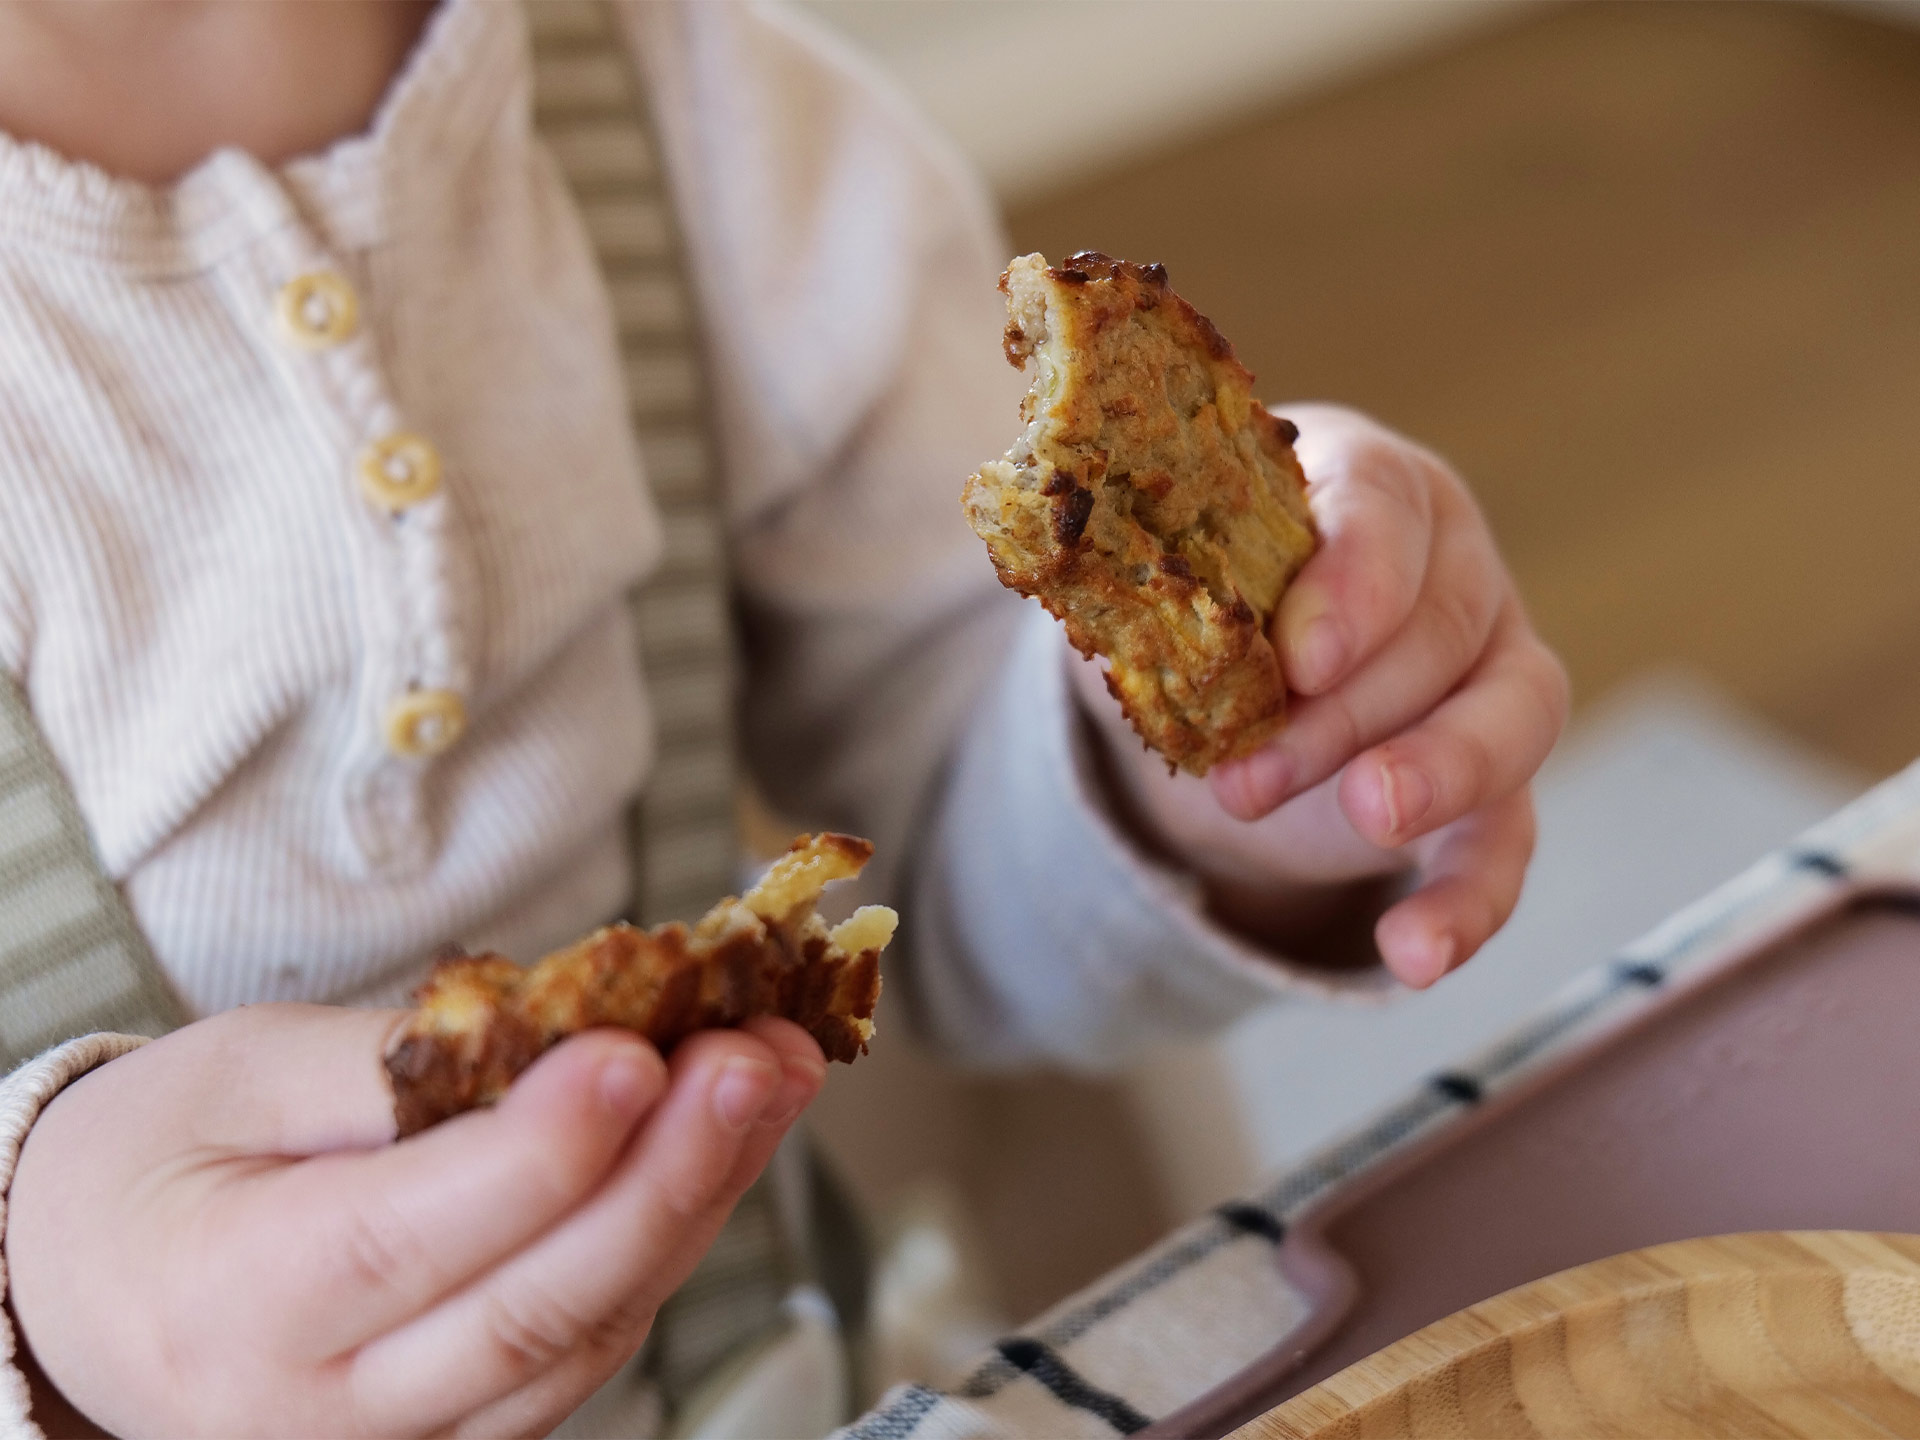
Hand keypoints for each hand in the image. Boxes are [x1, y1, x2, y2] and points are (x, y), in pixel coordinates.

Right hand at [6, 1003, 825, 1437]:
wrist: (96, 1287)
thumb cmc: (158, 1163)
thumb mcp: (234, 1071)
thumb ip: (389, 1058)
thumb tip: (563, 1022)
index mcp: (238, 1301)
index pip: (412, 1236)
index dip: (543, 1150)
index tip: (639, 1050)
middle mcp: (327, 1408)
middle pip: (533, 1305)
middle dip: (668, 1173)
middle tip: (754, 1058)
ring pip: (586, 1334)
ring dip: (698, 1200)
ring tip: (771, 1077)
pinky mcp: (468, 1433)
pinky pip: (587, 1351)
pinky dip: (666, 1245)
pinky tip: (721, 1148)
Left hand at [1073, 403, 1567, 987]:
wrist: (1224, 694)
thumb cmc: (1194, 605)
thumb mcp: (1150, 583)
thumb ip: (1135, 577)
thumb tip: (1074, 578)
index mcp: (1359, 484)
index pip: (1380, 504)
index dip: (1353, 578)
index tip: (1305, 655)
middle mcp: (1450, 566)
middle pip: (1441, 624)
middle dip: (1347, 708)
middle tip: (1249, 778)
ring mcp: (1490, 672)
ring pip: (1512, 714)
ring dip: (1438, 773)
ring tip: (1369, 820)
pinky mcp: (1495, 782)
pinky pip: (1507, 839)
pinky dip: (1469, 902)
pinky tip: (1416, 956)